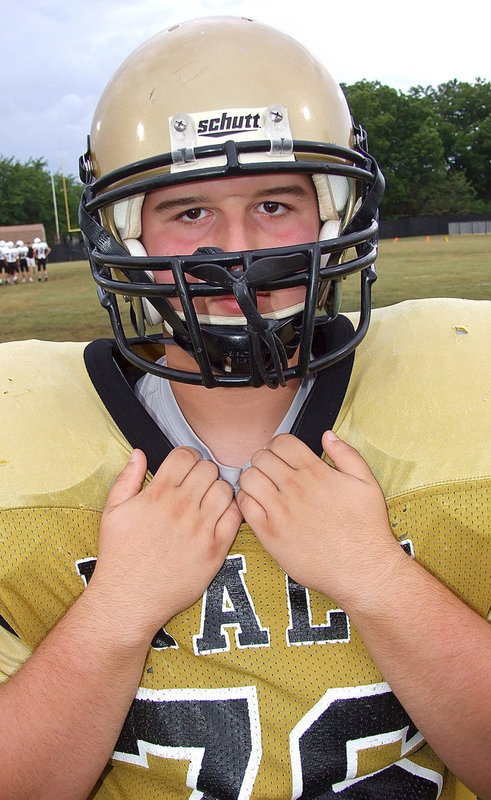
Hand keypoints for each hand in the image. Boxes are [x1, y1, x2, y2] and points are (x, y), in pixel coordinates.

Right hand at [88, 448, 241, 640]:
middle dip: (202, 472)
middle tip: (196, 485)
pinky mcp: (215, 550)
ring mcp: (200, 529)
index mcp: (157, 494)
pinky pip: (235, 517)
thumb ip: (127, 478)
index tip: (184, 468)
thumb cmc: (119, 556)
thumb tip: (139, 453)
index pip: (186, 456)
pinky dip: (230, 511)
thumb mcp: (112, 512)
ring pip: (225, 489)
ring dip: (217, 490)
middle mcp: (181, 508)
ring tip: (207, 501)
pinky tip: (217, 516)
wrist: (128, 599)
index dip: (186, 457)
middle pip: (208, 469)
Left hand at [236, 431, 405, 608]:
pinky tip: (257, 504)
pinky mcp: (270, 535)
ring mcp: (280, 511)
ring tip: (261, 486)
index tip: (280, 454)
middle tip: (270, 470)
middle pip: (261, 457)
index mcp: (316, 472)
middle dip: (264, 459)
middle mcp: (295, 488)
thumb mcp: (367, 483)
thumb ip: (346, 454)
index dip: (278, 444)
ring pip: (248, 478)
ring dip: (252, 477)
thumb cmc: (366, 529)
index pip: (282, 442)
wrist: (362, 569)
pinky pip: (244, 506)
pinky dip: (246, 500)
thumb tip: (328, 435)